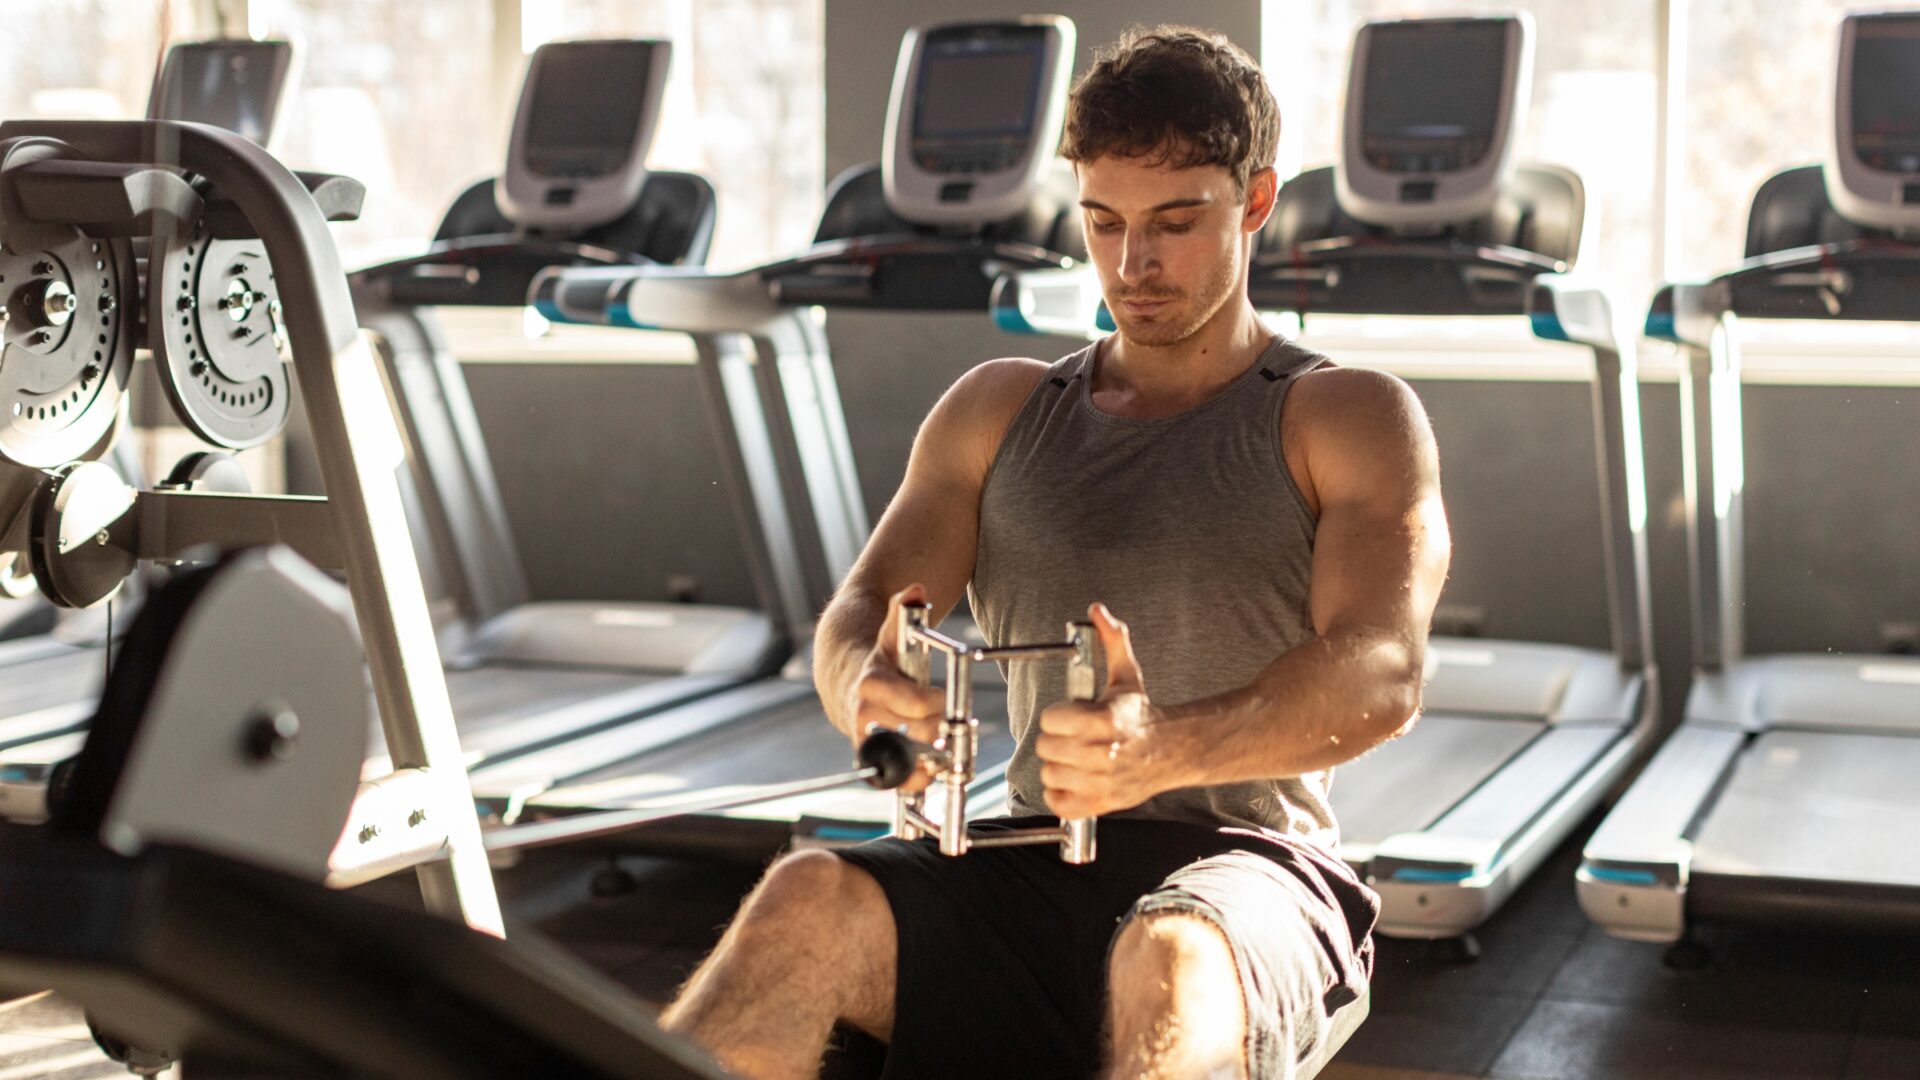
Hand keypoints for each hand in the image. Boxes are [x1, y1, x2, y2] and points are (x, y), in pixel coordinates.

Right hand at [848, 584, 944, 791]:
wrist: (843, 680)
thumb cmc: (877, 658)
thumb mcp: (890, 633)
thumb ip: (903, 611)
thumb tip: (916, 589)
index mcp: (871, 684)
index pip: (915, 702)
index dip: (934, 702)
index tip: (941, 697)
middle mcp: (864, 716)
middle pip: (917, 734)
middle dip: (939, 729)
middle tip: (949, 723)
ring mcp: (866, 739)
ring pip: (903, 762)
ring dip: (929, 762)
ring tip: (945, 755)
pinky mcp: (870, 757)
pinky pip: (892, 779)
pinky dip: (913, 780)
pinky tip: (930, 774)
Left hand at [1036, 603, 1178, 818]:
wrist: (1174, 751)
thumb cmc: (1142, 715)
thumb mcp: (1126, 676)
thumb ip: (1111, 642)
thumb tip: (1097, 611)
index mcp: (1104, 721)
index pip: (1051, 719)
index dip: (1059, 715)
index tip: (1072, 715)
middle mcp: (1102, 754)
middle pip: (1047, 747)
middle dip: (1057, 738)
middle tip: (1074, 735)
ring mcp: (1102, 783)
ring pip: (1050, 775)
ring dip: (1059, 766)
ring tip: (1076, 756)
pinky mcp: (1101, 804)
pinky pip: (1059, 803)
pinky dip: (1061, 793)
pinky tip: (1075, 778)